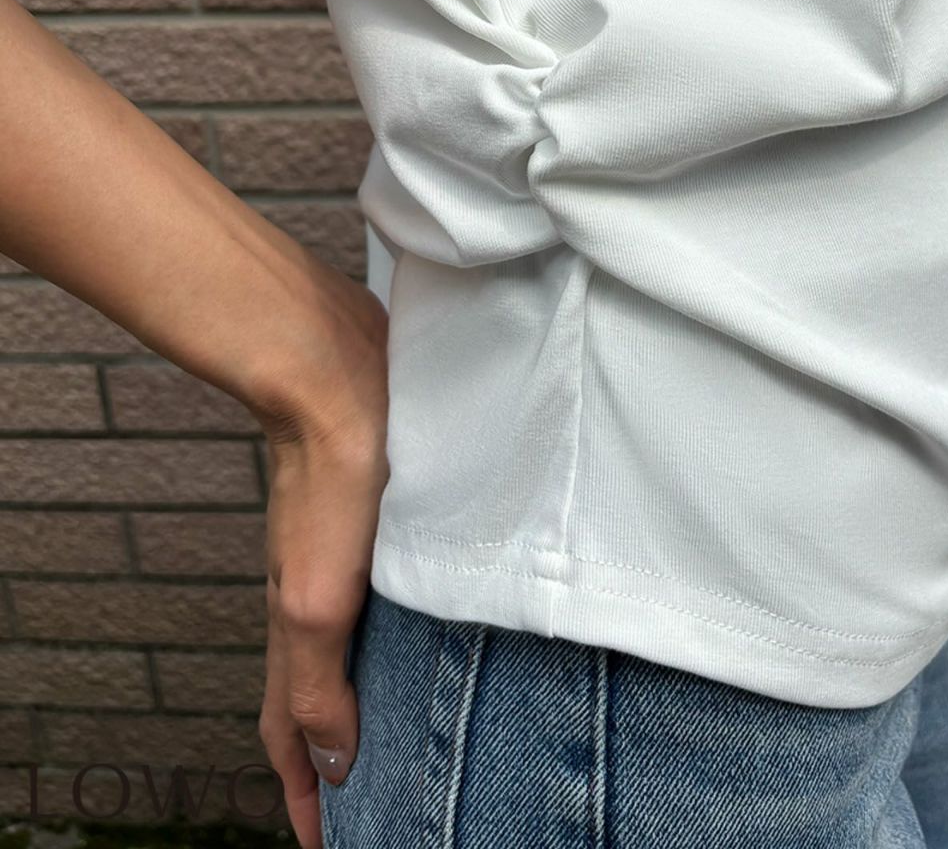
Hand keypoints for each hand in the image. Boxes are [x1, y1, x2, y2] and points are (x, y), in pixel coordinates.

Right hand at [255, 268, 389, 848]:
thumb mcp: (320, 596)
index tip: (328, 844)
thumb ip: (320, 681)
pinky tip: (423, 623)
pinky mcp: (374, 521)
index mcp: (299, 626)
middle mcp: (315, 598)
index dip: (308, 795)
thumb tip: (330, 764)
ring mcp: (342, 558)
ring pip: (347, 648)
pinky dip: (389, 634)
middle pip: (315, 699)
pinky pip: (377, 598)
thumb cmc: (331, 478)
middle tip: (367, 802)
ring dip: (365, 697)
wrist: (338, 377)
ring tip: (399, 729)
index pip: (293, 734)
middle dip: (333, 760)